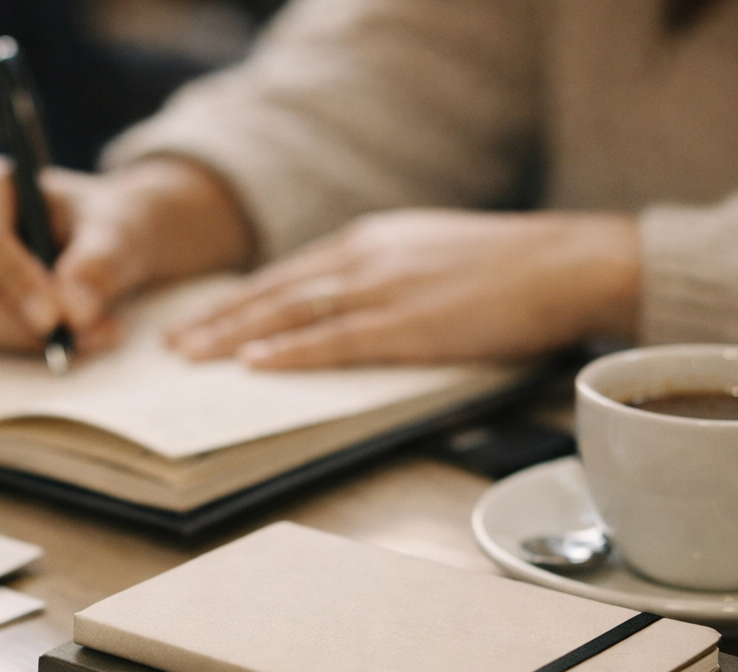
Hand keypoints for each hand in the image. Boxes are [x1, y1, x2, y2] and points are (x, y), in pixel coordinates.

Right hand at [0, 155, 251, 354]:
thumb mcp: (121, 234)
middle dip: (29, 321)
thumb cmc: (115, 224)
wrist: (115, 243)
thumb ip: (100, 262)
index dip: (14, 281)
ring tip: (98, 337)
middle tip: (93, 339)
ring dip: (32, 341)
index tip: (58, 319)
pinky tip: (76, 343)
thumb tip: (78, 310)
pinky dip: (29, 351)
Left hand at [166, 210, 640, 368]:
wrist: (565, 263)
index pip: (286, 274)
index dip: (238, 300)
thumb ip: (380, 275)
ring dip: (234, 336)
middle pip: (274, 292)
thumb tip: (342, 308)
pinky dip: (289, 351)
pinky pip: (334, 340)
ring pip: (290, 314)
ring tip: (192, 356)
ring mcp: (383, 289)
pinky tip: (254, 364)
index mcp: (369, 242)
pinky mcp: (408, 323)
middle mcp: (365, 258)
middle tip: (172, 344)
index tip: (199, 319)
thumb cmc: (505, 268)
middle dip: (217, 319)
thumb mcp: (427, 255)